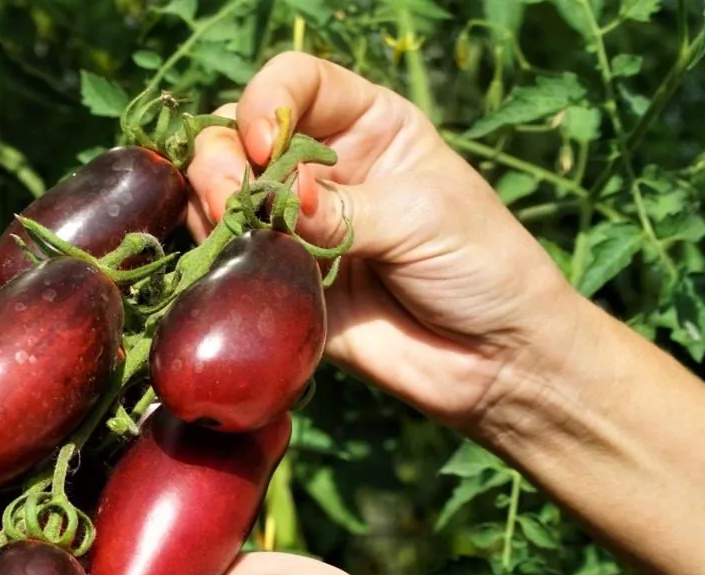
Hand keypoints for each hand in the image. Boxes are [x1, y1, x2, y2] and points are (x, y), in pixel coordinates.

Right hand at [185, 52, 581, 432]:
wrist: (494, 360)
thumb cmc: (482, 267)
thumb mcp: (423, 216)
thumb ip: (344, 206)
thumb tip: (272, 196)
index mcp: (368, 127)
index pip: (295, 84)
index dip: (267, 101)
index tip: (265, 143)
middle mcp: (322, 169)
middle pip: (238, 134)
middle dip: (220, 157)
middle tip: (231, 197)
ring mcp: (295, 228)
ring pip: (218, 195)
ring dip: (209, 206)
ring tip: (231, 233)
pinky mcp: (280, 285)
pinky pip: (226, 261)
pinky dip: (213, 257)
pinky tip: (227, 264)